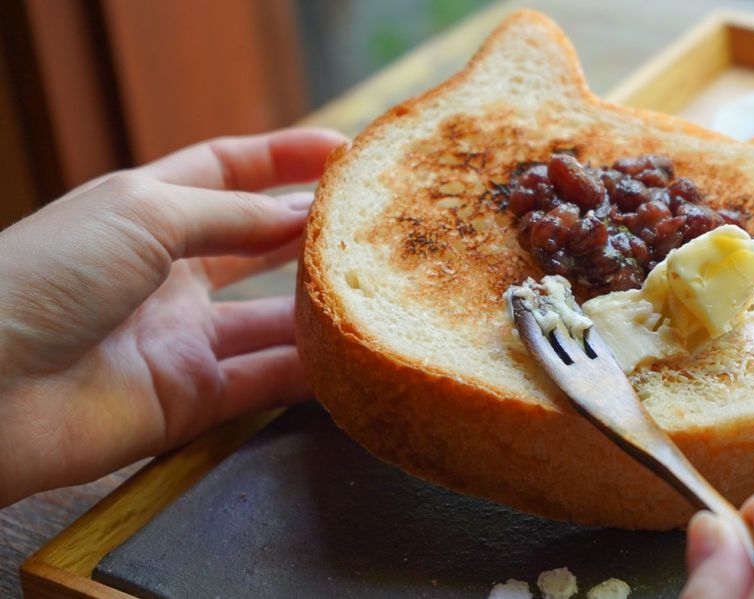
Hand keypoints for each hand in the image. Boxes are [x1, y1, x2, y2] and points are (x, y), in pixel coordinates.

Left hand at [0, 128, 345, 505]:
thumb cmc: (47, 277)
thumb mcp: (145, 213)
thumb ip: (233, 216)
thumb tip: (303, 215)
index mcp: (145, 212)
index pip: (227, 171)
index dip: (282, 157)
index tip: (343, 151)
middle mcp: (168, 273)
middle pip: (257, 245)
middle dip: (311, 231)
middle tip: (374, 223)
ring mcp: (180, 338)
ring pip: (271, 321)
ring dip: (320, 305)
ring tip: (379, 288)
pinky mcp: (190, 399)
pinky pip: (264, 383)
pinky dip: (308, 373)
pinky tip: (353, 355)